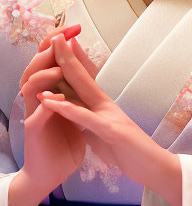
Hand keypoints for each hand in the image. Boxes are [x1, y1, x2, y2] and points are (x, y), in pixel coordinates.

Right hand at [14, 24, 88, 201]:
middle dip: (48, 49)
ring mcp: (32, 113)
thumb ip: (72, 91)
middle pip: (35, 65)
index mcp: (48, 92)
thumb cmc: (61, 143)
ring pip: (29, 85)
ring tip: (57, 68)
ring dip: (43, 75)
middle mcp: (36, 98)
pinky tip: (54, 99)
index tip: (75, 27)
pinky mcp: (33, 131)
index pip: (50, 60)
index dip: (59, 43)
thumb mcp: (71, 112)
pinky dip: (44, 105)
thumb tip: (80, 67)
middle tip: (62, 34)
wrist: (49, 174)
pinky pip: (35, 114)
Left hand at [38, 34, 182, 205]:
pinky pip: (86, 119)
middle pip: (82, 74)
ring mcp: (109, 116)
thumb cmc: (125, 150)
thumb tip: (71, 106)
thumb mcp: (99, 129)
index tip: (56, 42)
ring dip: (67, 69)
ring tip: (52, 52)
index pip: (81, 78)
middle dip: (67, 54)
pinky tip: (52, 101)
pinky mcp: (112, 132)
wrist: (153, 170)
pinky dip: (69, 109)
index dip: (69, 60)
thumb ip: (85, 116)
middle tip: (55, 34)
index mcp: (100, 104)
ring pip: (84, 88)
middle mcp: (104, 104)